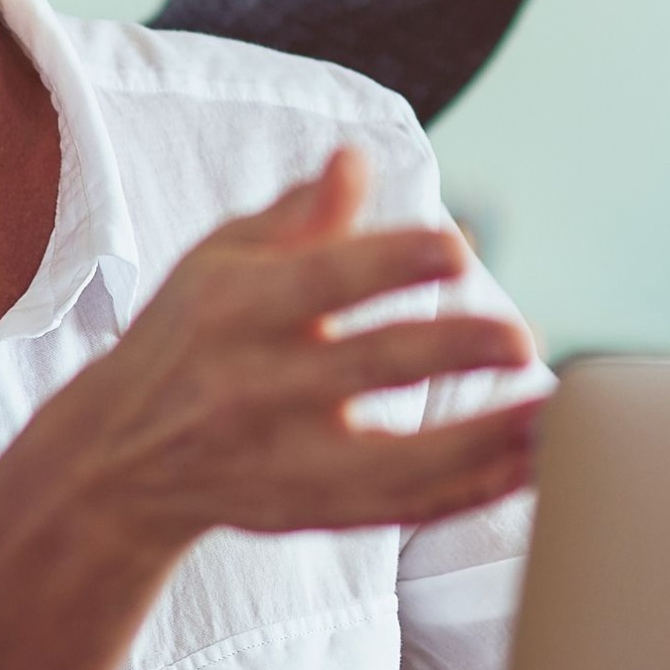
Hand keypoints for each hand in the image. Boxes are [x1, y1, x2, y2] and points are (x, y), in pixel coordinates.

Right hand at [46, 142, 541, 556]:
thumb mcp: (219, 258)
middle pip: (366, 369)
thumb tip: (356, 158)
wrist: (116, 459)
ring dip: (483, 443)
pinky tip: (533, 466)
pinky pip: (401, 510)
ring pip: (394, 462)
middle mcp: (255, 387)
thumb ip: (299, 214)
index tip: (459, 247)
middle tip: (522, 339)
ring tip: (553, 417)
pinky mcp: (308, 512)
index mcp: (235, 308)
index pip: (322, 280)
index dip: (391, 261)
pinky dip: (472, 492)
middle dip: (450, 352)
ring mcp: (283, 460)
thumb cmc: (189, 334)